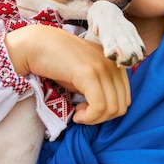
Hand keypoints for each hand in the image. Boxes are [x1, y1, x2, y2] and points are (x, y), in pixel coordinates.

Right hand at [4, 24, 130, 124]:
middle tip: (82, 114)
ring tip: (78, 113)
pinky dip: (89, 117)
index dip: (107, 112)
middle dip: (102, 118)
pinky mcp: (89, 73)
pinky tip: (76, 114)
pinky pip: (99, 106)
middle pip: (122, 106)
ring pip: (112, 109)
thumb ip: (100, 88)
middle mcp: (113, 64)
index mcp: (115, 64)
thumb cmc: (59, 62)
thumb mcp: (85, 75)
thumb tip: (107, 112)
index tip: (88, 110)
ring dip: (94, 119)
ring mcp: (102, 68)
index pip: (125, 99)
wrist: (38, 45)